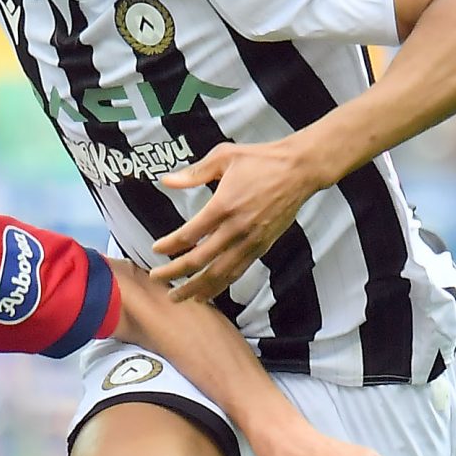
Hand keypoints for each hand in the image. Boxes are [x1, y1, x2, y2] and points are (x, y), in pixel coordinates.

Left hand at [154, 138, 325, 302]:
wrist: (299, 170)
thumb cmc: (262, 160)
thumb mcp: (224, 157)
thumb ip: (194, 173)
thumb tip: (167, 181)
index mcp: (223, 206)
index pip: (188, 235)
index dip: (169, 246)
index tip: (156, 251)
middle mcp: (236, 229)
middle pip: (199, 260)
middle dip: (175, 273)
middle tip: (157, 279)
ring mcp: (251, 241)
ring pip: (219, 273)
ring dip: (197, 288)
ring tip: (179, 298)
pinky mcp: (262, 246)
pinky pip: (238, 272)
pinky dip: (220, 285)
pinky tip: (207, 293)